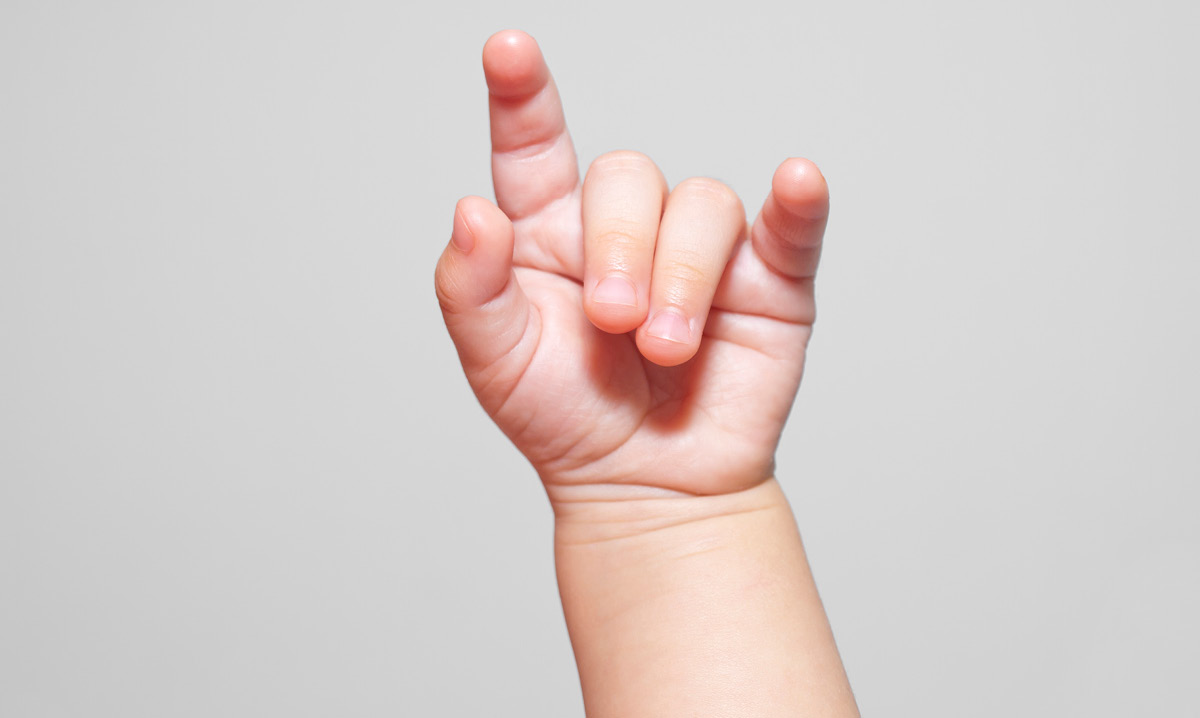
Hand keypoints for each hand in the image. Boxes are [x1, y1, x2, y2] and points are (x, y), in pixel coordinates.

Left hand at [434, 30, 829, 497]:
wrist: (644, 489)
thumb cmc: (566, 420)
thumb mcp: (495, 363)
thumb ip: (471, 288)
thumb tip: (473, 210)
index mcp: (550, 232)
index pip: (535, 146)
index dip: (522, 96)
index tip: (508, 51)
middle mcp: (626, 227)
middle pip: (628, 175)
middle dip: (619, 248)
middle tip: (611, 323)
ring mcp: (700, 253)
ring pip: (702, 202)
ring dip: (680, 274)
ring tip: (664, 349)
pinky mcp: (768, 284)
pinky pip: (790, 226)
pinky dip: (798, 203)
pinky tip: (796, 182)